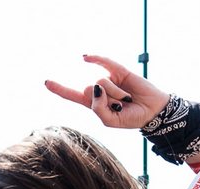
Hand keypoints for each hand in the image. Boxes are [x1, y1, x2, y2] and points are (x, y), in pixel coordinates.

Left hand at [45, 55, 169, 128]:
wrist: (152, 111)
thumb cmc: (130, 118)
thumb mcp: (110, 120)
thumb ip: (98, 108)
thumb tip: (94, 86)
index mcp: (93, 103)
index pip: (73, 95)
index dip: (60, 89)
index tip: (46, 82)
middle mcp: (98, 90)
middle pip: (88, 90)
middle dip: (104, 99)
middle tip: (119, 105)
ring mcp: (109, 79)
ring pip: (101, 82)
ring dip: (115, 92)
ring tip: (127, 98)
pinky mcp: (120, 70)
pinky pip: (105, 62)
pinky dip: (95, 58)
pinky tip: (85, 57)